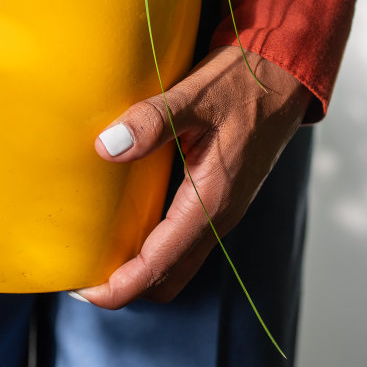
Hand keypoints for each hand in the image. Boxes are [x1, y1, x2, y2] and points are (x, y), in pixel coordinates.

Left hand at [75, 46, 310, 306]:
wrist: (286, 74)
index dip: (119, 287)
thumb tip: (107, 146)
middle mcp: (218, 216)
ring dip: (139, 268)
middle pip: (167, 278)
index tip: (82, 292)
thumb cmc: (245, 82)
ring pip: (176, 263)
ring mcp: (221, 209)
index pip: (159, 265)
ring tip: (96, 253)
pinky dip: (153, 248)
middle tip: (80, 273)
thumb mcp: (196, 94)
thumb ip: (152, 120)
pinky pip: (182, 241)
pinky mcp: (218, 197)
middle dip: (125, 287)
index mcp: (211, 200)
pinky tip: (125, 223)